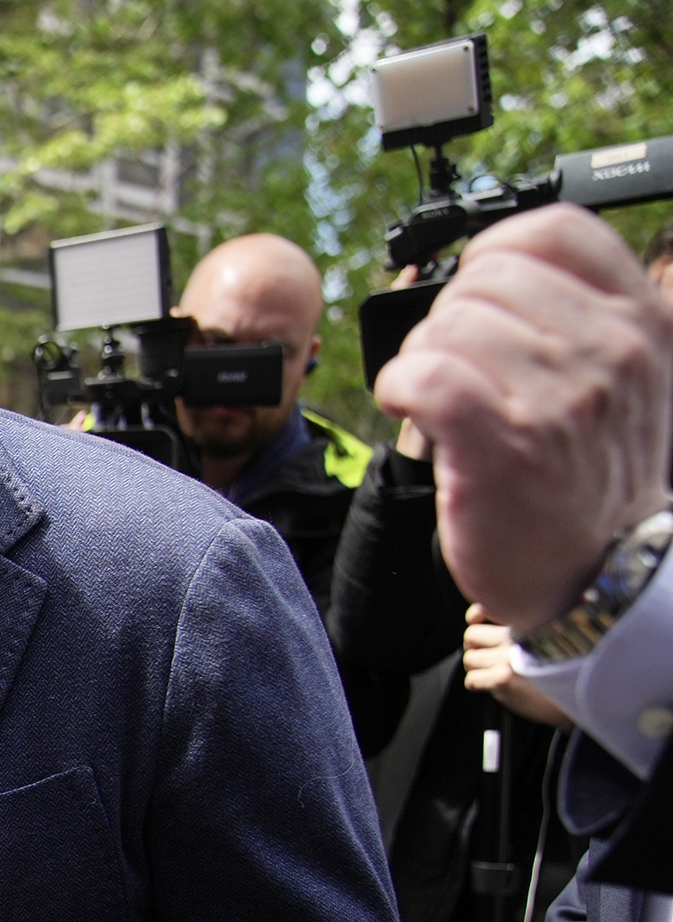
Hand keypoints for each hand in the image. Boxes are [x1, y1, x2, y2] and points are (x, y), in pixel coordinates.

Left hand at [374, 205, 672, 633]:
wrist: (602, 570)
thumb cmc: (591, 473)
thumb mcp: (622, 375)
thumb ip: (577, 313)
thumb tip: (489, 264)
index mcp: (641, 320)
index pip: (555, 230)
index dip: (495, 253)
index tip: (480, 299)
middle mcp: (608, 350)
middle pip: (484, 277)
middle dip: (453, 321)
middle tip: (462, 373)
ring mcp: (556, 397)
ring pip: (446, 325)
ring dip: (426, 360)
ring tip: (446, 402)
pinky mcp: (500, 442)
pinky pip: (423, 373)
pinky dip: (401, 385)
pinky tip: (411, 406)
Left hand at [464, 606, 573, 728]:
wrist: (584, 694)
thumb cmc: (571, 668)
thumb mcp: (559, 635)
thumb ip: (536, 626)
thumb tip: (510, 620)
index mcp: (528, 623)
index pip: (487, 608)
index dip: (477, 615)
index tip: (476, 621)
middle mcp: (516, 638)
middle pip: (472, 635)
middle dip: (475, 647)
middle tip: (484, 654)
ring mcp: (507, 658)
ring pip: (470, 658)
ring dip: (477, 667)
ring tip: (490, 672)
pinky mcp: (503, 679)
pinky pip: (472, 679)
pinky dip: (477, 684)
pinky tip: (489, 686)